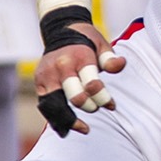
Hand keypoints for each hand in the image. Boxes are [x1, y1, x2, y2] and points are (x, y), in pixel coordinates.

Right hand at [33, 17, 122, 136]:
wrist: (60, 31)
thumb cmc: (86, 42)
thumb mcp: (102, 44)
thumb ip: (110, 58)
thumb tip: (120, 64)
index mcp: (79, 57)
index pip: (91, 85)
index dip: (103, 98)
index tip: (111, 105)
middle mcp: (61, 67)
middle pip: (76, 98)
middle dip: (90, 107)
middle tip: (96, 107)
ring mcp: (47, 76)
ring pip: (56, 107)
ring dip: (71, 120)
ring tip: (84, 129)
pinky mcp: (39, 83)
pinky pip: (46, 107)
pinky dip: (56, 120)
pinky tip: (67, 128)